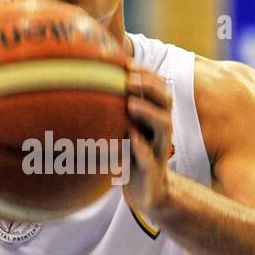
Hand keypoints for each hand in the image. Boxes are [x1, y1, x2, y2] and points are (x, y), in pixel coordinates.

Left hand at [121, 64, 172, 216]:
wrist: (145, 191)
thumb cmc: (130, 154)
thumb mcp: (125, 129)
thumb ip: (117, 108)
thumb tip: (89, 81)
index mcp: (156, 116)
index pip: (158, 87)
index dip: (145, 73)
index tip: (125, 62)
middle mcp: (161, 130)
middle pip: (165, 101)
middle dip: (149, 86)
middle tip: (127, 79)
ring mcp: (159, 149)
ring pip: (164, 127)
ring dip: (148, 113)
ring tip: (130, 104)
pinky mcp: (153, 170)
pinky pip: (149, 158)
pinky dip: (140, 148)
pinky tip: (129, 138)